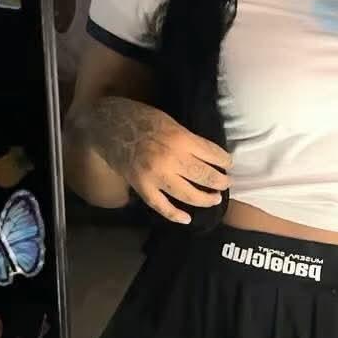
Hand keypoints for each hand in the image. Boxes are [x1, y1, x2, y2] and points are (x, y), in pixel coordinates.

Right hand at [80, 97, 230, 224]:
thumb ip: (188, 139)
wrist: (107, 125)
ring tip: (215, 198)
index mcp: (181, 139)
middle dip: (220, 182)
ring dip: (205, 199)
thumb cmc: (141, 118)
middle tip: (226, 183)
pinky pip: (161, 206)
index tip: (229, 164)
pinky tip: (187, 218)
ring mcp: (156, 176)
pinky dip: (175, 215)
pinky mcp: (142, 187)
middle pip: (205, 177)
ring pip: (188, 195)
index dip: (225, 160)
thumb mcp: (171, 121)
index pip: (213, 154)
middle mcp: (172, 160)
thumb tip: (207, 155)